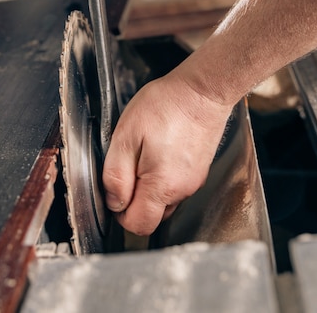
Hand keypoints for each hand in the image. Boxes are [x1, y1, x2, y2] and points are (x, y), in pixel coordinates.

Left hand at [103, 70, 232, 235]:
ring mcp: (194, 181)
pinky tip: (160, 151)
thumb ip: (116, 176)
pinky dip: (164, 177)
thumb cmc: (166, 107)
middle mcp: (182, 190)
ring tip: (145, 155)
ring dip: (150, 189)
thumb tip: (114, 203)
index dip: (120, 213)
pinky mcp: (200, 170)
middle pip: (153, 217)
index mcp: (161, 187)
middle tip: (128, 169)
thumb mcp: (126, 137)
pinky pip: (177, 185)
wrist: (203, 91)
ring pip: (165, 201)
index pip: (138, 225)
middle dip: (135, 203)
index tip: (115, 190)